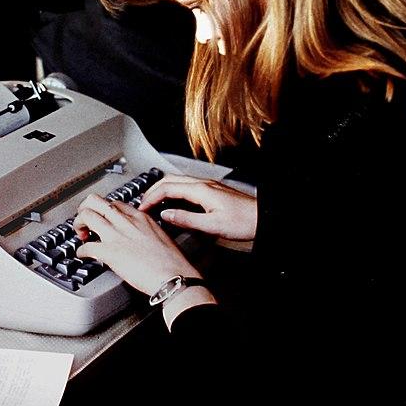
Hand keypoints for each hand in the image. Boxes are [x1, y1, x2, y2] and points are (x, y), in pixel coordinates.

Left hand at [73, 194, 201, 295]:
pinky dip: (81, 251)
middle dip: (85, 209)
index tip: (102, 217)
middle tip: (85, 221)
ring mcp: (116, 235)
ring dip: (79, 224)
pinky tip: (83, 255)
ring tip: (81, 234)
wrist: (173, 276)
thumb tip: (136, 239)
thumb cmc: (172, 263)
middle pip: (96, 202)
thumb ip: (145, 232)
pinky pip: (86, 247)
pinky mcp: (110, 252)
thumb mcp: (161, 237)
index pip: (115, 203)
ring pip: (87, 216)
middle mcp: (126, 222)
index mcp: (140, 217)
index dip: (104, 210)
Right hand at [139, 174, 256, 240]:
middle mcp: (203, 184)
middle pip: (169, 180)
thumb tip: (166, 215)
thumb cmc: (244, 221)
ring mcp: (207, 186)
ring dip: (162, 190)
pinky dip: (173, 193)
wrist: (263, 218)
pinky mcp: (211, 192)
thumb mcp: (212, 225)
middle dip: (153, 190)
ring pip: (177, 182)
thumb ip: (187, 219)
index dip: (151, 197)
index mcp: (200, 190)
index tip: (142, 208)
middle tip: (143, 203)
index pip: (167, 188)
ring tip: (153, 203)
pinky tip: (173, 203)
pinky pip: (186, 187)